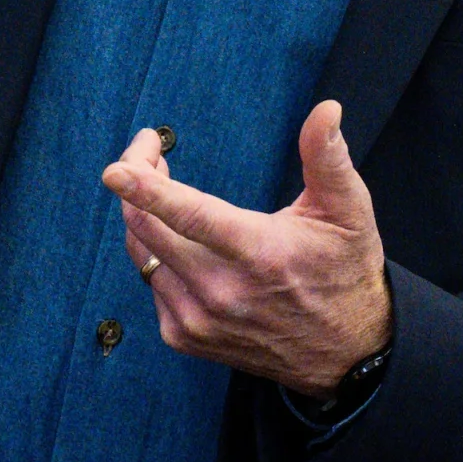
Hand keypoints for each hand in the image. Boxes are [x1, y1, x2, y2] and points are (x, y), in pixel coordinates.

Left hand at [103, 100, 392, 397]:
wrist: (345, 353)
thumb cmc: (345, 271)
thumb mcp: (349, 211)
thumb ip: (327, 157)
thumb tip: (327, 108)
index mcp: (259, 254)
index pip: (190, 217)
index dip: (147, 190)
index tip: (114, 170)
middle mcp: (222, 292)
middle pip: (149, 229)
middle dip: (137, 180)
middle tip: (151, 151)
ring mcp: (199, 320)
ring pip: (143, 253)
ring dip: (144, 213)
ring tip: (164, 188)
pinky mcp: (186, 336)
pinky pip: (150, 282)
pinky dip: (155, 252)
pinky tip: (182, 241)